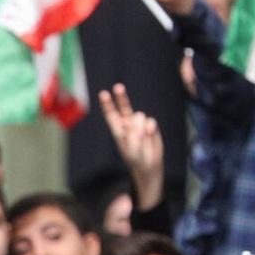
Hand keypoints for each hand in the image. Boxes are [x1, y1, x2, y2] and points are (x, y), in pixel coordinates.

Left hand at [99, 84, 163, 210]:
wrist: (149, 167)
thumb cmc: (136, 160)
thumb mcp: (131, 151)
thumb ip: (132, 136)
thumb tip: (138, 122)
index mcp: (118, 130)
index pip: (112, 115)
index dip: (108, 104)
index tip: (103, 93)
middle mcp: (128, 124)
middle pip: (124, 107)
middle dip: (121, 97)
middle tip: (118, 87)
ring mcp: (140, 124)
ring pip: (140, 116)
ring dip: (140, 128)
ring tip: (141, 140)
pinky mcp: (151, 126)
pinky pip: (151, 122)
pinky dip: (151, 130)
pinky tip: (149, 137)